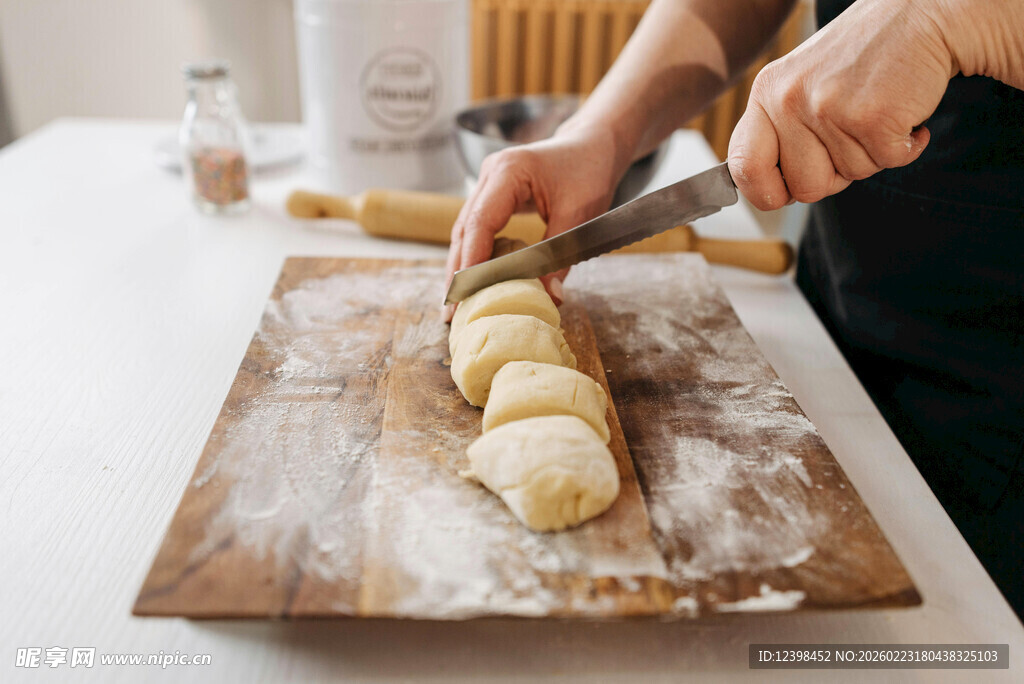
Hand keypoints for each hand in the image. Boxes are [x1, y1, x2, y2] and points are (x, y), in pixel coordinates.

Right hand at [443, 125, 623, 320]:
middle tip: (451, 311)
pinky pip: (478, 229)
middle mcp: (490, 174)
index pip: (480, 221)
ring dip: (461, 267)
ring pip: (466, 231)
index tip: (465, 293)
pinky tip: (473, 283)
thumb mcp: (580, 216)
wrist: (593, 145)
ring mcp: (488, 183)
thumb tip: (549, 298)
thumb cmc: (589, 171)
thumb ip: (560, 256)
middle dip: (457, 272)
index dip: (472, 260)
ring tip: (455, 304)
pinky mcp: (493, 195)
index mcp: (509, 171)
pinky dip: (475, 256)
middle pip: (464, 229)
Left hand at [728, 0, 955, 209]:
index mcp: (766, 93)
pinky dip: (906, 146)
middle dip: (835, 176)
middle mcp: (789, 99)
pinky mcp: (871, 116)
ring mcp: (828, 107)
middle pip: (804, 188)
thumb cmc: (863, 59)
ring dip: (874, 153)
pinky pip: (889, 162)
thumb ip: (780, 132)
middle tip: (853, 136)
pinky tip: (904, 112)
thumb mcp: (802, 86)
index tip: (787, 192)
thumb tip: (768, 193)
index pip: (744, 167)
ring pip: (852, 175)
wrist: (924, 14)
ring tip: (877, 110)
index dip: (766, 192)